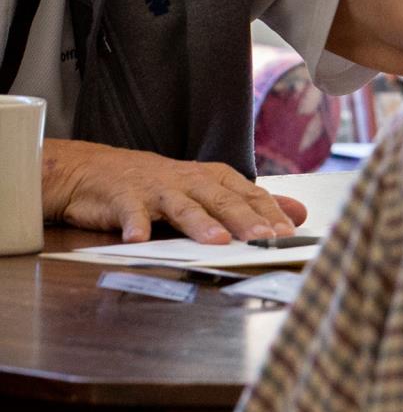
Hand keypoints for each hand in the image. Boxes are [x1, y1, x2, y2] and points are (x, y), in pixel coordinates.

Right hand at [42, 140, 306, 243]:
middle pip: (222, 201)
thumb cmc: (159, 185)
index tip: (289, 233)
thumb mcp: (208, 189)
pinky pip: (132, 213)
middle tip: (264, 238)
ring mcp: (157, 190)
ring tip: (216, 240)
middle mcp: (190, 182)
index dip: (270, 214)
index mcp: (213, 179)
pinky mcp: (125, 199)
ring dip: (200, 223)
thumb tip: (297, 213)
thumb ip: (251, 203)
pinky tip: (137, 238)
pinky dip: (135, 225)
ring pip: (183, 207)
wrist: (95, 170)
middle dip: (246, 219)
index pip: (249, 195)